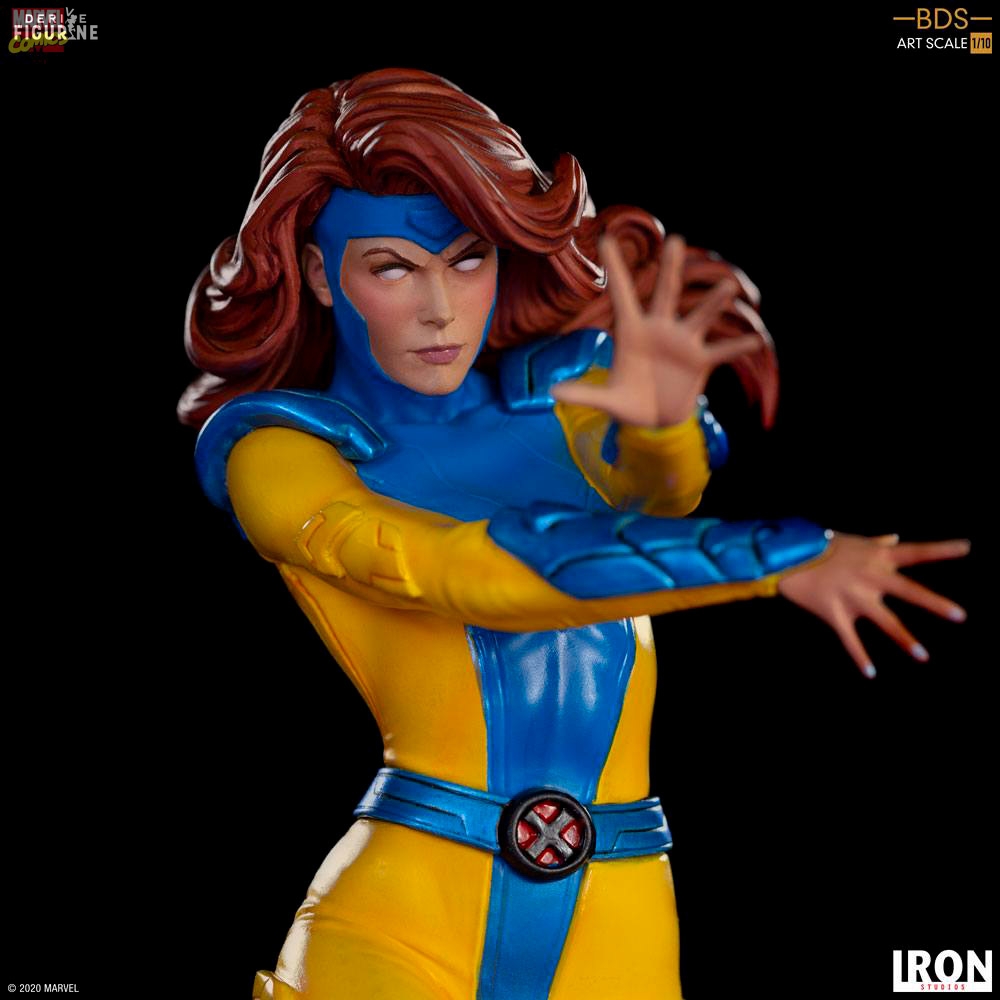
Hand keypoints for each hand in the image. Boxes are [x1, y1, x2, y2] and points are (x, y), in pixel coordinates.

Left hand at [549, 233, 764, 426]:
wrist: (654, 420)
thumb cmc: (628, 403)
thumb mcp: (606, 401)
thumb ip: (583, 393)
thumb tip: (552, 393)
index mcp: (632, 332)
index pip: (621, 296)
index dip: (614, 270)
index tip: (605, 238)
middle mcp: (659, 329)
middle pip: (665, 294)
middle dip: (670, 270)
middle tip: (675, 240)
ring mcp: (682, 343)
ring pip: (699, 317)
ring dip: (714, 304)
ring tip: (729, 287)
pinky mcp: (701, 362)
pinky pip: (721, 351)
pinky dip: (737, 346)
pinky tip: (754, 339)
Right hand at [777, 533, 969, 677]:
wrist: (783, 557)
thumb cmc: (818, 545)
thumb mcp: (850, 540)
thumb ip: (876, 542)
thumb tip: (894, 537)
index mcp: (876, 556)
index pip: (915, 551)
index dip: (942, 549)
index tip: (967, 548)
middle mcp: (869, 576)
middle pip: (909, 591)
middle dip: (935, 604)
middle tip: (961, 616)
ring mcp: (853, 596)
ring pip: (886, 621)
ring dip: (905, 639)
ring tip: (923, 656)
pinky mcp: (834, 613)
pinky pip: (851, 640)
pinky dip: (860, 657)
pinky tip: (871, 673)